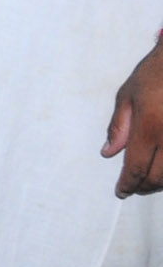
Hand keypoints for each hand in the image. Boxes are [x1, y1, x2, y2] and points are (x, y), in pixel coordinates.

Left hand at [104, 44, 162, 195]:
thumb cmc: (155, 74)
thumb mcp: (128, 95)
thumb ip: (119, 127)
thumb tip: (108, 153)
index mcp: (150, 127)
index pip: (137, 167)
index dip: (127, 184)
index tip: (120, 192)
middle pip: (159, 178)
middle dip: (143, 187)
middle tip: (133, 188)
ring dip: (161, 183)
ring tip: (148, 182)